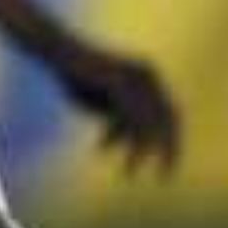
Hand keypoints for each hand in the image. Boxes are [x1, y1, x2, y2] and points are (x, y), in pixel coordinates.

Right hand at [57, 45, 179, 176]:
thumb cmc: (77, 76)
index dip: (170, 142)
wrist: (56, 52)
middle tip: (165, 175)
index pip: (170, 116)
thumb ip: (120, 117)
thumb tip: (132, 140)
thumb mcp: (104, 103)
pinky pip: (126, 114)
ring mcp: (134, 76)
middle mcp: (149, 76)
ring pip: (146, 121)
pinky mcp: (117, 80)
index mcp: (151, 79)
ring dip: (139, 149)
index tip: (166, 166)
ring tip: (130, 171)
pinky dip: (120, 136)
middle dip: (167, 150)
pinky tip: (108, 151)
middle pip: (167, 120)